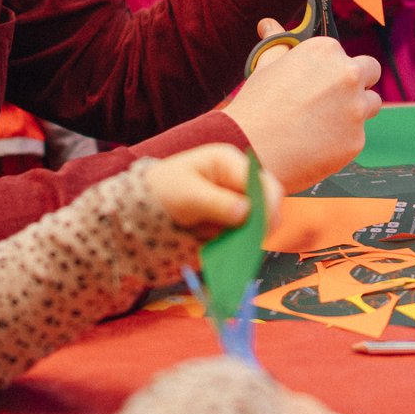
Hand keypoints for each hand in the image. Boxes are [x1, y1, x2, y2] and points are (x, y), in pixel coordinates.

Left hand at [142, 143, 284, 236]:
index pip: (263, 183)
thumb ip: (216, 202)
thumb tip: (245, 212)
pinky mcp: (233, 221)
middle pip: (268, 202)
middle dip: (262, 223)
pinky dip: (241, 244)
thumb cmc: (164, 190)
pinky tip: (230, 251)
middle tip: (250, 243)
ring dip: (251, 236)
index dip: (268, 205)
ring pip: (260, 222)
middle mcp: (240, 180)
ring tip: (235, 249)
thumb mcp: (187, 194)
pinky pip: (246, 234)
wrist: (146, 206)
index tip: (262, 228)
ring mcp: (238, 201)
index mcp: (230, 163)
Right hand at [226, 29, 381, 191]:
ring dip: (355, 111)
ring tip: (321, 125)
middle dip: (357, 83)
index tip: (319, 81)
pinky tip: (314, 146)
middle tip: (332, 99)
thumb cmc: (255, 106)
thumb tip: (268, 24)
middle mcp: (348, 74)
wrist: (249, 149)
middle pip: (371, 71)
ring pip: (371, 105)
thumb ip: (278, 43)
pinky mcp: (357, 139)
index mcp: (326, 50)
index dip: (331, 69)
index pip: (343, 54)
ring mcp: (356, 108)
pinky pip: (356, 137)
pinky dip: (341, 142)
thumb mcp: (265, 66)